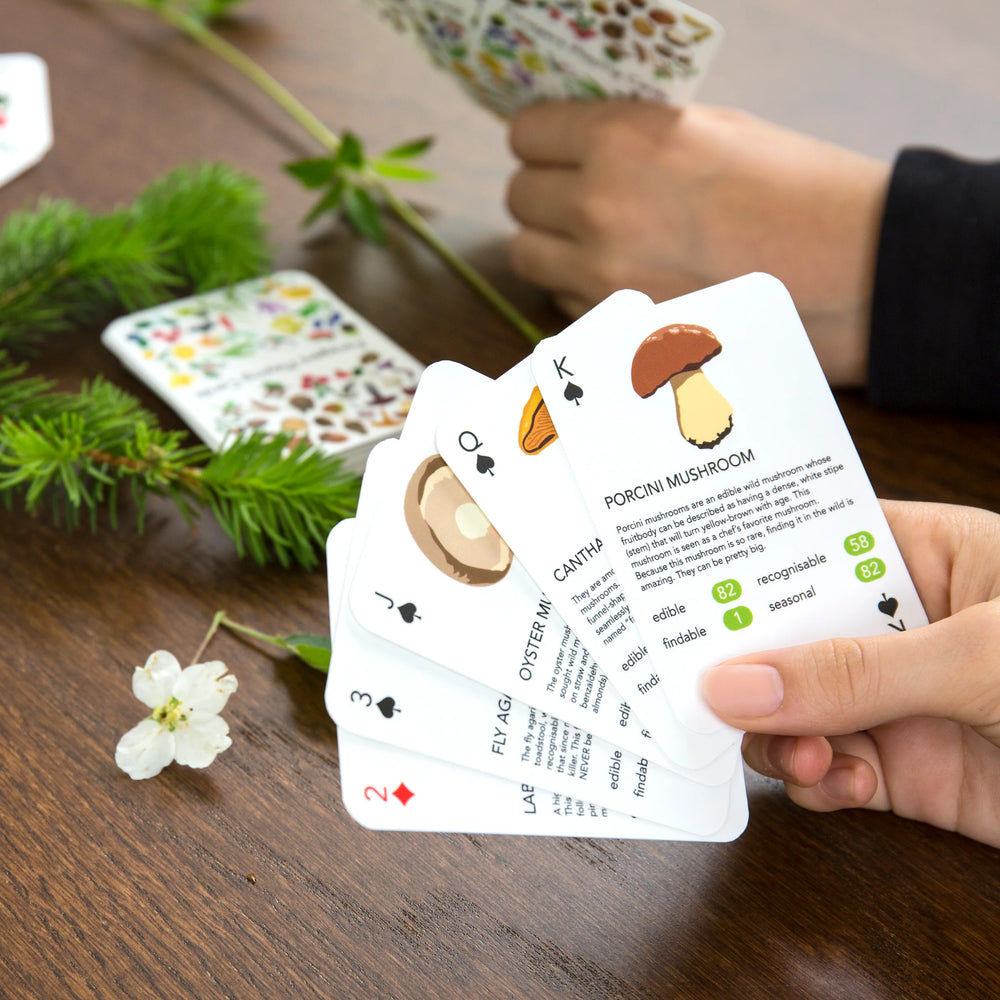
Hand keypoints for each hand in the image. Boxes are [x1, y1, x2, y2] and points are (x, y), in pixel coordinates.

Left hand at [506, 100, 889, 384]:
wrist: (854, 277)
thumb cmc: (801, 193)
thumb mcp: (714, 131)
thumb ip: (637, 138)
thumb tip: (589, 145)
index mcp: (623, 140)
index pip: (527, 134)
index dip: (543, 142)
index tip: (557, 150)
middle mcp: (597, 207)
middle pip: (518, 197)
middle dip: (546, 196)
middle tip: (582, 200)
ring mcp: (600, 276)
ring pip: (528, 255)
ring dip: (554, 248)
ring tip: (603, 246)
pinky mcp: (615, 330)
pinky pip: (562, 305)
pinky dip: (580, 294)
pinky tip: (628, 284)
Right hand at [701, 500, 999, 846]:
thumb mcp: (981, 658)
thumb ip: (856, 670)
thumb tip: (736, 680)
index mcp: (924, 555)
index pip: (808, 544)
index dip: (743, 565)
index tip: (681, 591)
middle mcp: (900, 625)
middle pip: (787, 635)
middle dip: (750, 665)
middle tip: (710, 688)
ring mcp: (897, 700)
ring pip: (793, 708)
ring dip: (779, 733)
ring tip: (798, 752)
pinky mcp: (902, 771)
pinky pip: (826, 770)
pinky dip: (816, 783)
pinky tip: (836, 784)